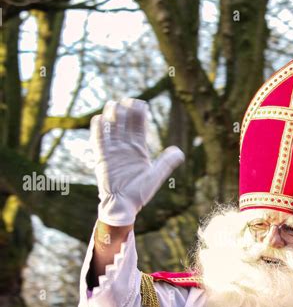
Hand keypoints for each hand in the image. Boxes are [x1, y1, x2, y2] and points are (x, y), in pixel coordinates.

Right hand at [90, 98, 184, 225]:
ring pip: (111, 128)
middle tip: (127, 101)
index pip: (138, 126)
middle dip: (125, 110)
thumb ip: (166, 163)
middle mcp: (125, 147)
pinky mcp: (102, 157)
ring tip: (114, 105)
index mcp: (138, 149)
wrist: (122, 205)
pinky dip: (98, 129)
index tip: (142, 103)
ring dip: (111, 116)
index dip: (139, 114)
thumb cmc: (139, 193)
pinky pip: (99, 140)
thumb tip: (179, 151)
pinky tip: (100, 118)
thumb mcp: (155, 176)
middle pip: (124, 123)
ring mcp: (113, 151)